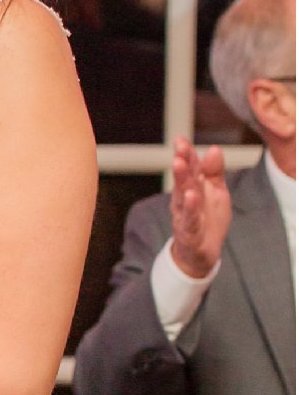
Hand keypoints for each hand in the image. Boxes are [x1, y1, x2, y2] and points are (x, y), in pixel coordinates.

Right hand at [168, 135, 230, 278]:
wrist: (200, 254)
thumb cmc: (207, 220)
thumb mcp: (215, 192)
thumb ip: (214, 172)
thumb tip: (214, 149)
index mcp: (192, 188)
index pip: (189, 168)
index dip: (186, 154)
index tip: (181, 139)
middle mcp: (185, 200)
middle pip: (183, 179)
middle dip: (182, 162)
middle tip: (179, 148)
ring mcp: (185, 216)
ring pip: (182, 197)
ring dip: (181, 180)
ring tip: (180, 164)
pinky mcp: (190, 234)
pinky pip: (190, 220)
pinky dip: (190, 209)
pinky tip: (191, 196)